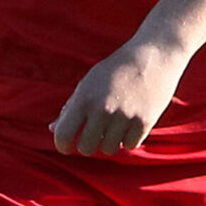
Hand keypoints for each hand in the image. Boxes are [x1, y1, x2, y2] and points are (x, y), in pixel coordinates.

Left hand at [51, 43, 185, 156]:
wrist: (154, 56)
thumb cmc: (116, 70)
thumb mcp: (89, 83)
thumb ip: (70, 107)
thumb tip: (52, 128)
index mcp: (84, 98)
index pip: (63, 135)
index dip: (62, 145)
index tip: (67, 145)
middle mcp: (102, 109)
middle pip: (86, 148)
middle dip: (88, 144)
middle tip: (95, 133)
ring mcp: (124, 117)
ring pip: (109, 149)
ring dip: (110, 142)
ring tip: (115, 125)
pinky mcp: (144, 122)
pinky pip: (129, 146)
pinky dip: (129, 139)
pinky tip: (130, 124)